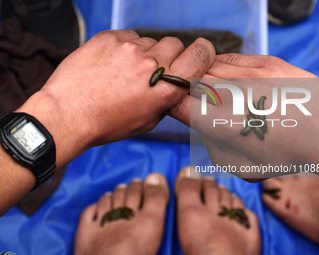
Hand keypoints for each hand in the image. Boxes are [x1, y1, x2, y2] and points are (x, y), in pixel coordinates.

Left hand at [18, 30, 215, 166]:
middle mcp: (152, 65)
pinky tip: (112, 62)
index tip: (199, 53)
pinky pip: (128, 36)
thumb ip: (165, 101)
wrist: (67, 114)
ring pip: (150, 40)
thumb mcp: (146, 122)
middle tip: (152, 69)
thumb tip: (171, 87)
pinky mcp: (109, 38)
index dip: (203, 52)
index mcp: (166, 89)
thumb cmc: (104, 123)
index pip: (199, 55)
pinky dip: (124, 46)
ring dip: (144, 52)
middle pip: (175, 44)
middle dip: (168, 55)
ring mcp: (130, 49)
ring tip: (125, 69)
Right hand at [169, 53, 318, 180]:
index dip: (172, 102)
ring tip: (214, 89)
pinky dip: (222, 67)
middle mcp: (235, 95)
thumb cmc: (283, 158)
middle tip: (194, 98)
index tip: (175, 105)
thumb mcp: (238, 166)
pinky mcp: (269, 63)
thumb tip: (199, 123)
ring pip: (209, 66)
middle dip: (187, 90)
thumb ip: (211, 146)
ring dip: (205, 77)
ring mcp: (253, 75)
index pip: (179, 102)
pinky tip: (230, 78)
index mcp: (224, 125)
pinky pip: (230, 58)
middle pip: (192, 81)